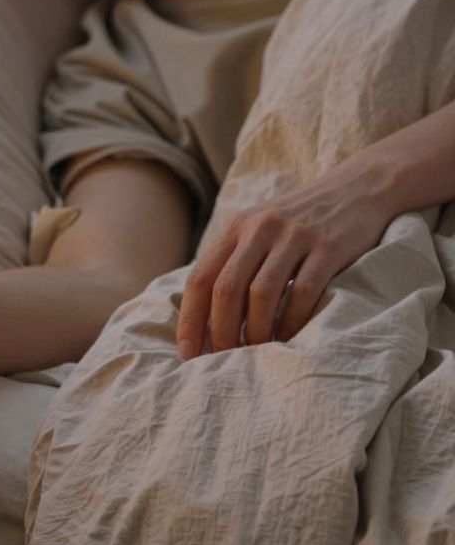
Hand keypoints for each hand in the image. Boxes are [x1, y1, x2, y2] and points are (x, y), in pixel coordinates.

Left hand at [176, 158, 394, 358]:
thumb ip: (231, 261)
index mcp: (234, 227)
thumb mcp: (257, 229)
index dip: (190, 318)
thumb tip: (202, 315)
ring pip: (261, 294)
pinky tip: (288, 337)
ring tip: (256, 350)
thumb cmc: (298, 222)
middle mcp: (259, 229)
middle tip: (224, 357)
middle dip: (221, 330)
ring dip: (256, 330)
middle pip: (226, 289)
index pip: (199, 278)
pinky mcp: (328, 247)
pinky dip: (292, 321)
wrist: (358, 187)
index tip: (188, 351)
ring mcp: (294, 237)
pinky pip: (303, 291)